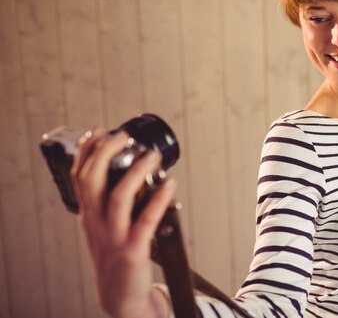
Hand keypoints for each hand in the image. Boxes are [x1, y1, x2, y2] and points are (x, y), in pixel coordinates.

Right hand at [71, 129, 176, 317]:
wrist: (120, 296)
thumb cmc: (116, 255)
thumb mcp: (103, 226)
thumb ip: (108, 200)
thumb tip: (127, 167)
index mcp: (88, 215)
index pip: (79, 177)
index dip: (87, 152)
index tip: (99, 131)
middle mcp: (96, 223)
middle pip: (92, 181)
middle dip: (105, 153)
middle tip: (123, 136)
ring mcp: (114, 237)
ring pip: (117, 198)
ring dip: (135, 173)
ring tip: (151, 156)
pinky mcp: (133, 251)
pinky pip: (145, 222)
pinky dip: (158, 201)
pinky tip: (169, 185)